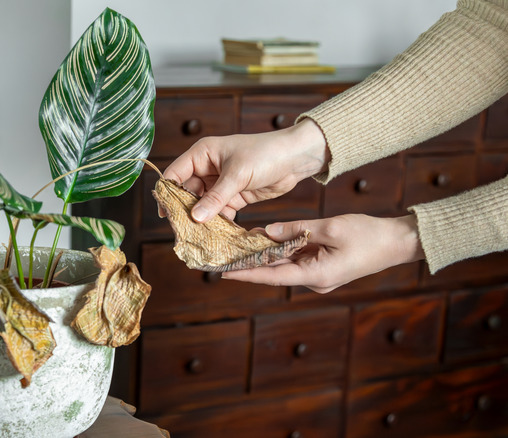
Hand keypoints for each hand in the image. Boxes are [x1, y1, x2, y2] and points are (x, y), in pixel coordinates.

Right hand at [162, 118, 327, 221]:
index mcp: (203, 154)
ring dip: (201, 220)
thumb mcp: (237, 174)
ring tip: (197, 237)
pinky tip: (215, 236)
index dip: (167, 192)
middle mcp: (207, 168)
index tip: (164, 213)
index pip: (176, 173)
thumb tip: (195, 217)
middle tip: (181, 230)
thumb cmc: (265, 154)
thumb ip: (216, 197)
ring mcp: (220, 184)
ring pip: (203, 205)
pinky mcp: (234, 196)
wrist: (296, 158)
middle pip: (187, 192)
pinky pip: (220, 212)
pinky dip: (218, 223)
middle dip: (184, 210)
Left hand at [223, 214, 424, 292]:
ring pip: (285, 264)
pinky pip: (297, 259)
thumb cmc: (369, 235)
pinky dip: (282, 249)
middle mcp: (315, 280)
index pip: (272, 276)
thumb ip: (297, 229)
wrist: (398, 242)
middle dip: (250, 262)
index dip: (246, 273)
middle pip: (275, 271)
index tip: (223, 273)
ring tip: (239, 242)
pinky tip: (266, 237)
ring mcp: (319, 275)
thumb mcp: (330, 227)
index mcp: (316, 275)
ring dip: (265, 254)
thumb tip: (268, 232)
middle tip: (224, 253)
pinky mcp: (324, 268)